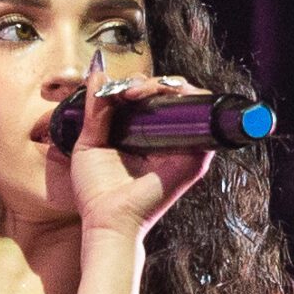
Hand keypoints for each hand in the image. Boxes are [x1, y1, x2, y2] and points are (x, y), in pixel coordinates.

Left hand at [68, 69, 214, 240]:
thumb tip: (97, 75)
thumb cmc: (97, 191)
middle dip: (148, 82)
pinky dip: (190, 98)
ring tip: (138, 93)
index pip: (148, 95)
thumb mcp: (89, 143)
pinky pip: (204, 116)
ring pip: (186, 98)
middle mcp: (165, 136)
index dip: (134, 85)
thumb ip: (95, 111)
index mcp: (141, 133)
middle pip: (168, 92)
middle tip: (127, 92)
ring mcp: (182, 144)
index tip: (114, 92)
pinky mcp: (194, 154)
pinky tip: (167, 95)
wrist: (108, 219)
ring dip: (165, 84)